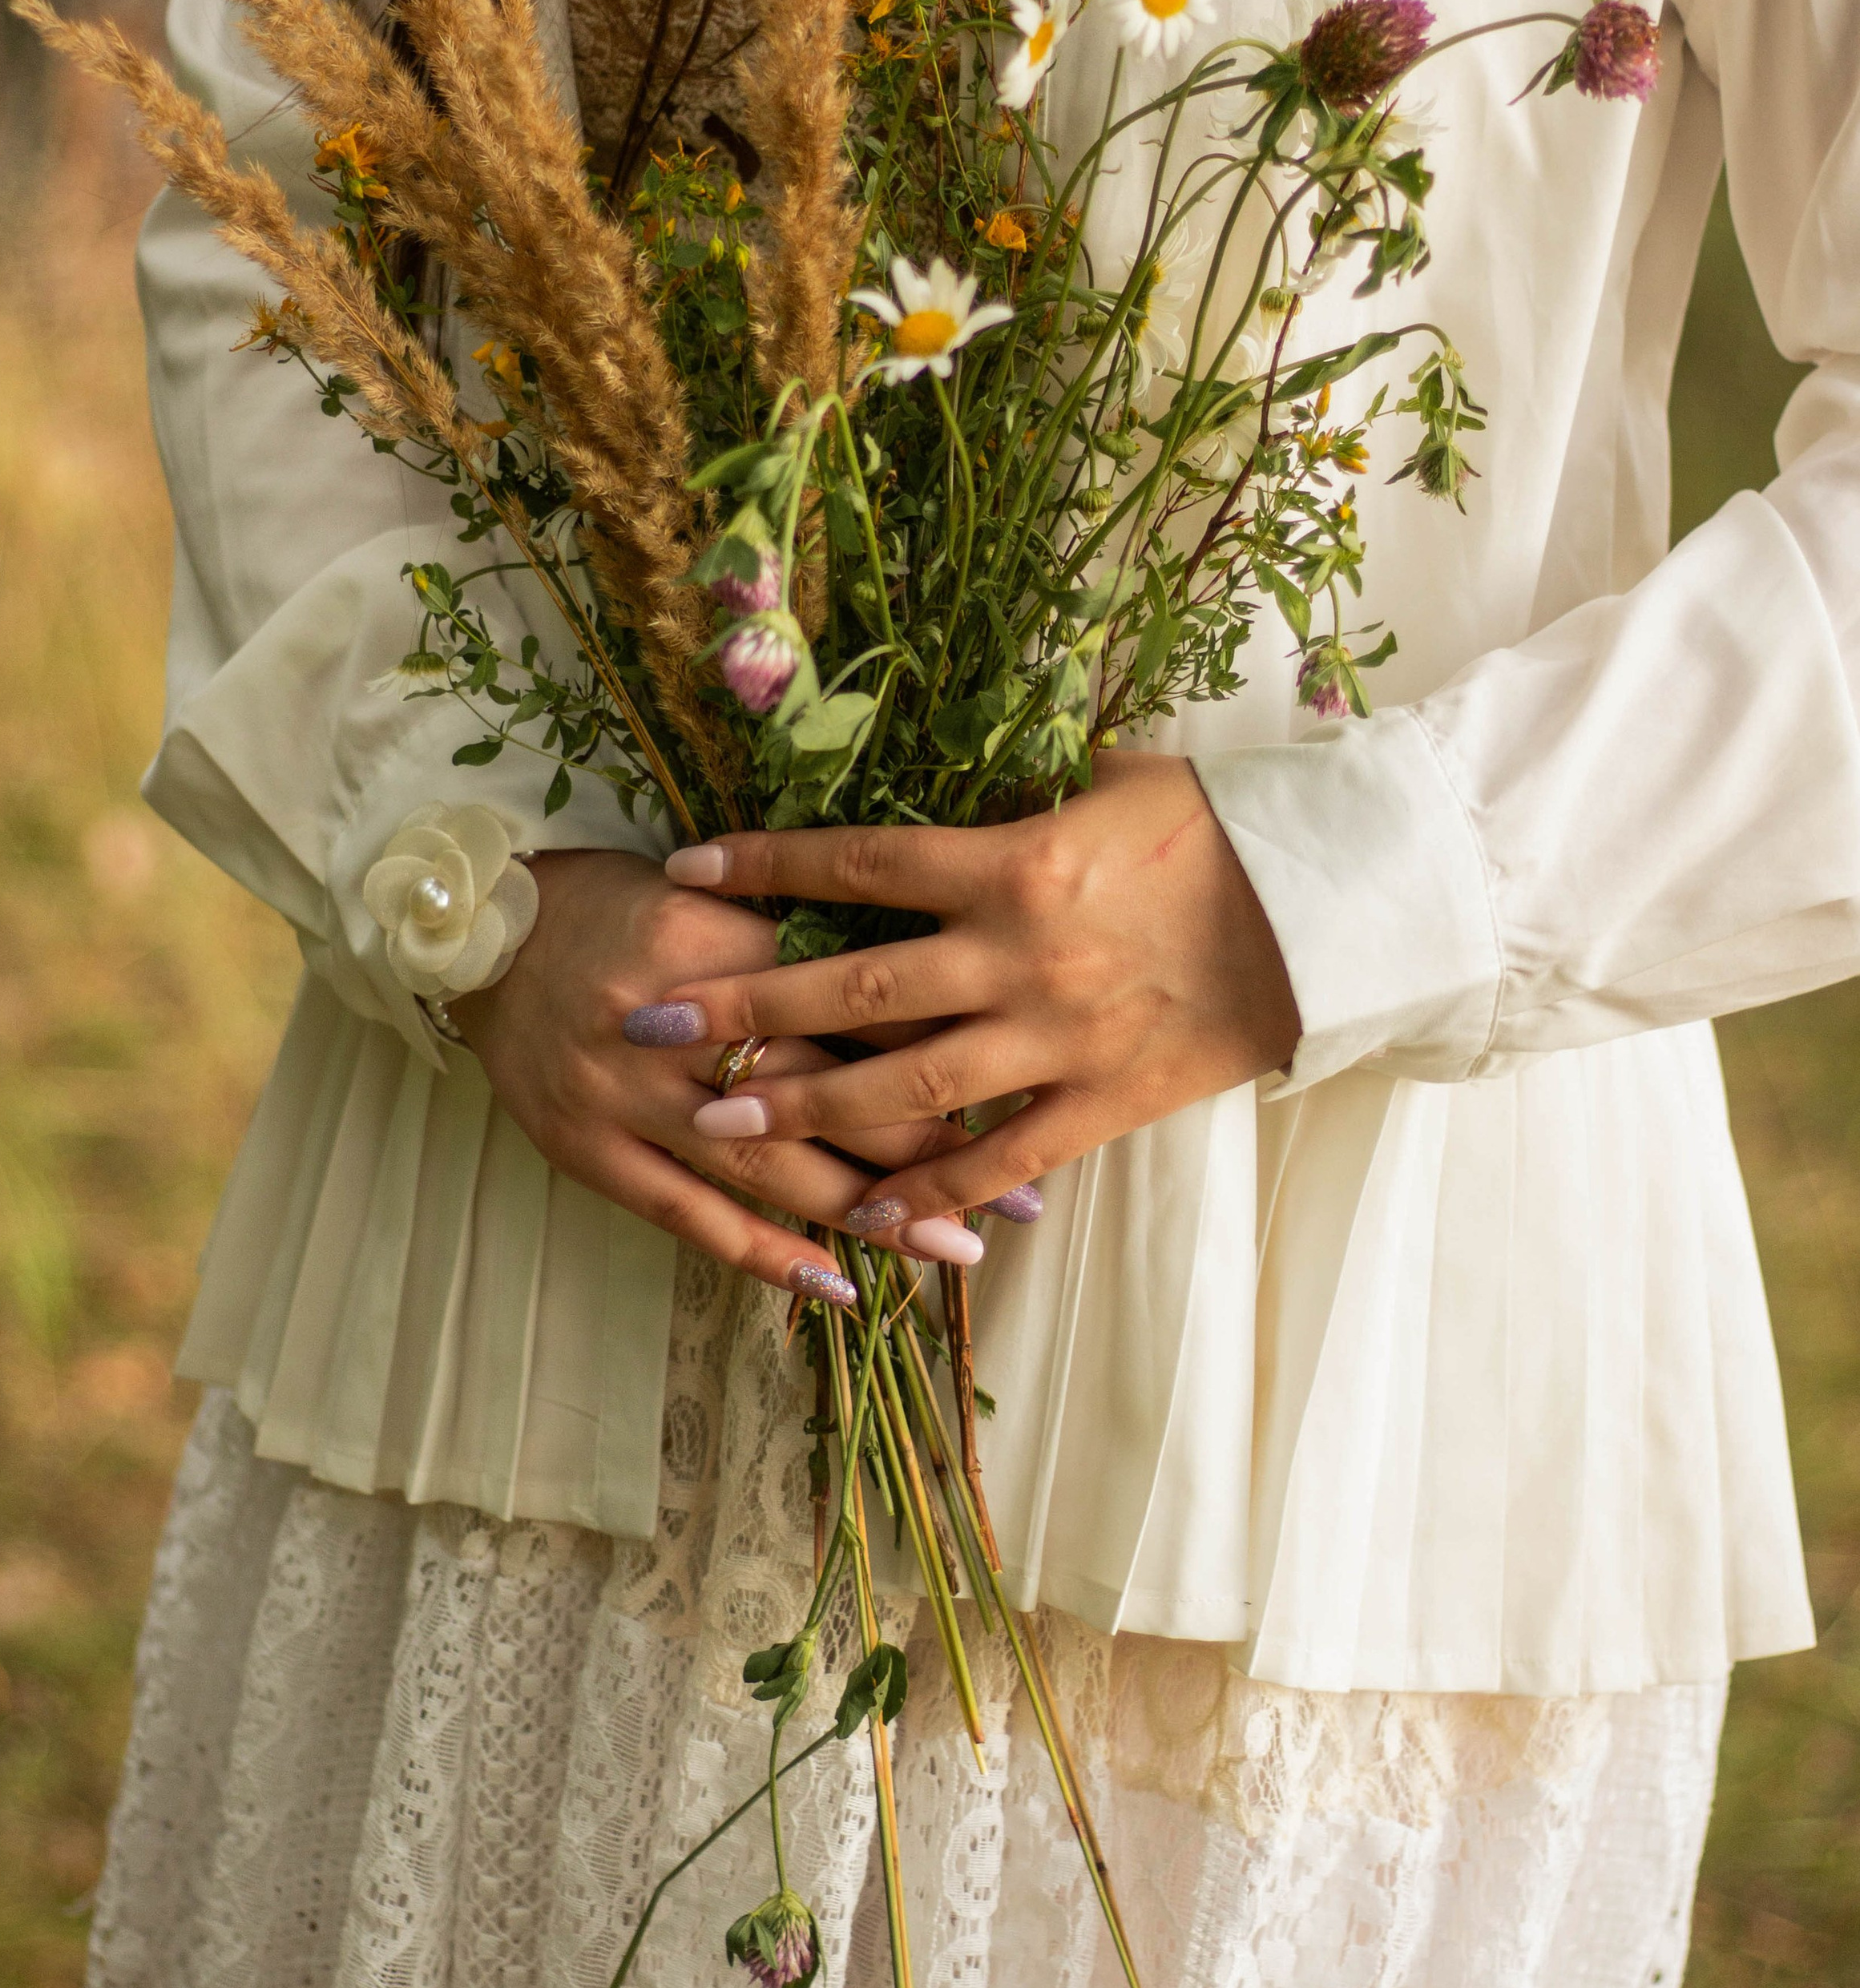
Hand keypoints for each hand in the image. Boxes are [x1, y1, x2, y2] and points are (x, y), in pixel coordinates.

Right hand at [450, 850, 983, 1303]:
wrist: (481, 933)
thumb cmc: (623, 906)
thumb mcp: (719, 895)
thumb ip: (806, 937)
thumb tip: (935, 984)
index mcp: (720, 936)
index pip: (853, 997)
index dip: (944, 1044)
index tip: (1022, 1084)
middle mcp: (677, 1019)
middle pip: (827, 1089)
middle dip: (932, 1148)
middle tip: (1020, 1196)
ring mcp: (627, 1092)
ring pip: (768, 1164)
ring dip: (868, 1214)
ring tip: (954, 1250)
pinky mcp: (589, 1149)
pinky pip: (688, 1214)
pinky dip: (764, 1253)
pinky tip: (835, 1285)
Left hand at [654, 755, 1300, 1234]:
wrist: (1336, 904)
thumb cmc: (1221, 825)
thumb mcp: (1112, 776)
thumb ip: (1018, 792)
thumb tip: (948, 774)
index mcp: (1014, 860)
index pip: (859, 861)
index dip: (766, 866)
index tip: (684, 871)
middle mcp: (1020, 952)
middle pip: (853, 983)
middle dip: (745, 1005)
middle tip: (650, 1022)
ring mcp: (1061, 1034)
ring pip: (908, 1081)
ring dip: (805, 1103)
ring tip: (715, 1120)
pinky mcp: (1109, 1098)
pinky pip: (1004, 1156)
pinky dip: (933, 1188)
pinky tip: (864, 1213)